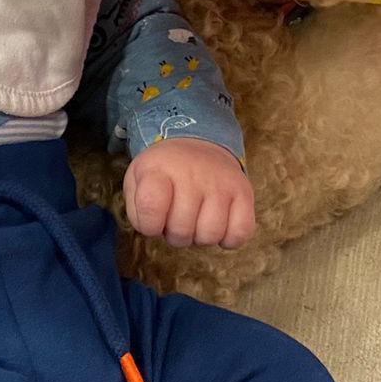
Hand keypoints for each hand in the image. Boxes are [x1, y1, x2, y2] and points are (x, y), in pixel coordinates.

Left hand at [124, 138, 254, 249]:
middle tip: (176, 218)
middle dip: (175, 235)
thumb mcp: (138, 181)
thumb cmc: (164, 172)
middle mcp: (191, 174)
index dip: (149, 225)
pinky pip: (241, 232)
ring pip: (210, 235)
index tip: (152, 219)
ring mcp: (220, 183)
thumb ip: (137, 210)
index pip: (150, 207)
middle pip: (181, 230)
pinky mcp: (244, 191)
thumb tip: (153, 229)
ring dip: (200, 238)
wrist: (198, 143)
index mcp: (158, 169)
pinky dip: (229, 239)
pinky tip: (219, 225)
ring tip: (196, 220)